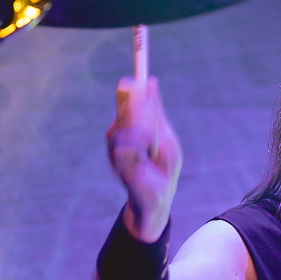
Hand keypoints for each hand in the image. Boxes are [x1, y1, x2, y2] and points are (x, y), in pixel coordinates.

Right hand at [107, 76, 181, 241]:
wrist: (158, 198)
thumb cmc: (163, 168)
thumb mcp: (166, 136)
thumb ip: (156, 112)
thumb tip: (151, 82)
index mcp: (132, 124)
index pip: (125, 98)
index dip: (129, 89)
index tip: (136, 81)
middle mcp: (119, 132)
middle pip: (126, 108)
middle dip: (142, 111)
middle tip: (156, 125)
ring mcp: (115, 146)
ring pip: (125, 125)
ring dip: (145, 134)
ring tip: (154, 149)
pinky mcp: (117, 160)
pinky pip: (127, 144)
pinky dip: (141, 148)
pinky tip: (147, 157)